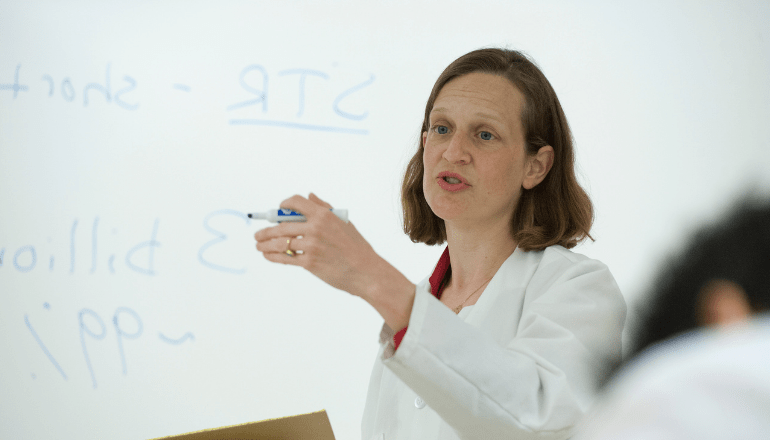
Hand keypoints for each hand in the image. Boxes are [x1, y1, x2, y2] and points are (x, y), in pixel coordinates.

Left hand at [254, 193, 416, 330]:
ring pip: (280, 243)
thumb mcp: (344, 222)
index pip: (297, 203)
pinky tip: (268, 255)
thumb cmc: (356, 247)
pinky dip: (272, 256)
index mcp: (324, 215)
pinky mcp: (309, 263)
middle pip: (282, 225)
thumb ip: (324, 208)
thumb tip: (310, 196)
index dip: (284, 204)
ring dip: (265, 244)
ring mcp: (311, 246)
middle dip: (266, 230)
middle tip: (258, 234)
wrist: (365, 271)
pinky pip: (285, 258)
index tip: (278, 210)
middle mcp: (316, 228)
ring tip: (259, 245)